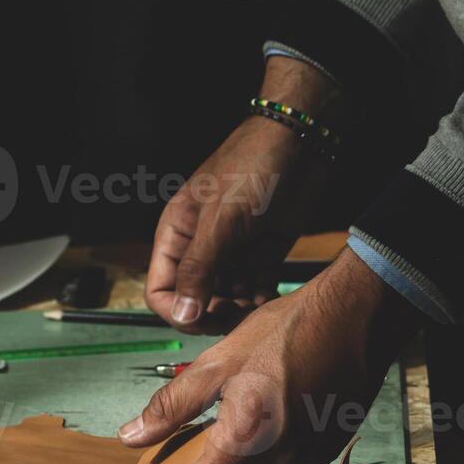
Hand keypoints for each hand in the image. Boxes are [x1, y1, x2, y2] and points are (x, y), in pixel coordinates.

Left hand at [120, 249, 422, 463]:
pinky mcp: (324, 452)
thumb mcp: (219, 360)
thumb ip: (173, 405)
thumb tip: (132, 436)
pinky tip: (246, 443)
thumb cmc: (289, 332)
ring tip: (201, 459)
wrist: (358, 320)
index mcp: (244, 441)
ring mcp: (304, 461)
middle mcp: (277, 462)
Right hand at [146, 57, 339, 334]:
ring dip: (238, 309)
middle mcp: (201, 246)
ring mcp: (231, 250)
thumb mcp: (220, 222)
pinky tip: (267, 295)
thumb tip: (182, 315)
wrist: (303, 144)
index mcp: (177, 233)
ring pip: (225, 298)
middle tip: (233, 316)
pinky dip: (258, 298)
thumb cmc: (254, 167)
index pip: (160, 289)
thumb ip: (199, 270)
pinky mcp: (261, 253)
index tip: (201, 320)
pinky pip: (253, 289)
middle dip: (211, 313)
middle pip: (193, 299)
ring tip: (254, 303)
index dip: (176, 311)